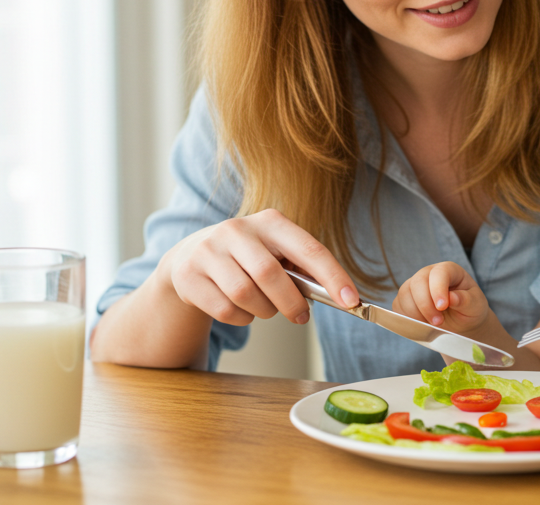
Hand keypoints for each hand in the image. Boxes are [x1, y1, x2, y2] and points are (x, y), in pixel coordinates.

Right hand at [159, 208, 359, 327]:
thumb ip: (301, 269)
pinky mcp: (189, 276)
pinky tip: (242, 309)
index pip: (308, 248)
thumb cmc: (247, 258)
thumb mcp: (274, 252)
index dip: (332, 276)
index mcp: (269, 222)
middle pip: (271, 275)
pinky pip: (225, 310)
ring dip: (264, 311)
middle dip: (291, 303)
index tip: (351, 300)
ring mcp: (209, 251)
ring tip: (265, 308)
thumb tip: (335, 295)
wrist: (190, 257)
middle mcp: (236, 230)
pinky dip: (242, 318)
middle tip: (301, 317)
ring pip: (245, 295)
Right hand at [391, 262, 488, 332]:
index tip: (442, 307)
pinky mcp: (405, 299)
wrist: (461, 321)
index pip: (439, 273)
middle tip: (438, 322)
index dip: (438, 289)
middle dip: (426, 305)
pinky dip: (406, 318)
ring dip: (415, 313)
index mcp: (449, 270)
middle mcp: (429, 274)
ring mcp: (415, 285)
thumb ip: (466, 300)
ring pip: (405, 294)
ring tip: (432, 325)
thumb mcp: (476, 305)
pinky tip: (421, 324)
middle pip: (418, 282)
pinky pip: (398, 306)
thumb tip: (451, 298)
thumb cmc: (470, 309)